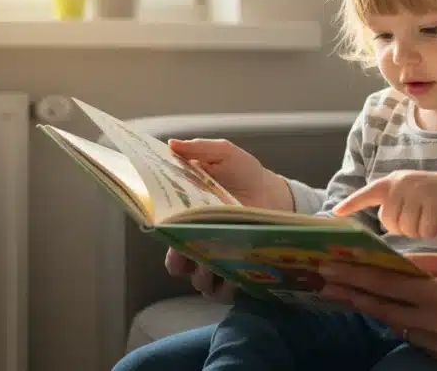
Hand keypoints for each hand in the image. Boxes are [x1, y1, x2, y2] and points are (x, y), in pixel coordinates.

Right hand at [164, 138, 290, 301]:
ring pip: (198, 282)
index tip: (167, 228)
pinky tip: (236, 275)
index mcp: (186, 218)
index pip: (163, 234)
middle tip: (194, 248)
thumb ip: (199, 149)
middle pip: (176, 265)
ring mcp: (216, 260)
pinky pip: (223, 292)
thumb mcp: (223, 154)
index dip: (162, 234)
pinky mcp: (236, 273)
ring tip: (219, 261)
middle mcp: (196, 243)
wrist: (274, 193)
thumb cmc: (244, 174)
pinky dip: (225, 288)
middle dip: (180, 261)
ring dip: (204, 276)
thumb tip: (172, 145)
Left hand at [318, 252, 436, 360]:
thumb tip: (388, 260)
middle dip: (350, 292)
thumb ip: (421, 264)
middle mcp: (434, 322)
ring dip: (368, 306)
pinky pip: (408, 335)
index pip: (387, 283)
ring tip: (345, 292)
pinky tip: (380, 309)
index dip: (355, 274)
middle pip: (380, 307)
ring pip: (391, 322)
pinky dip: (394, 320)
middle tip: (323, 281)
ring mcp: (435, 343)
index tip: (330, 266)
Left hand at [332, 170, 436, 238]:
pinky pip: (424, 231)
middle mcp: (403, 183)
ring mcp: (419, 191)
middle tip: (414, 219)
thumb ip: (389, 201)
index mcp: (392, 181)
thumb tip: (371, 223)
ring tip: (426, 218)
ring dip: (416, 231)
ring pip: (406, 229)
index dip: (351, 203)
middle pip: (388, 221)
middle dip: (400, 227)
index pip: (367, 193)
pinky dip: (430, 233)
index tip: (335, 213)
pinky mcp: (435, 202)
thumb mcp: (407, 191)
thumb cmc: (430, 197)